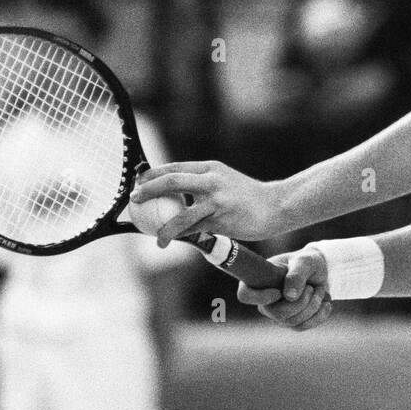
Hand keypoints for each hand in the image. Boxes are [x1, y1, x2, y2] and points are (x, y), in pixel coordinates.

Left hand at [131, 161, 284, 245]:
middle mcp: (212, 181)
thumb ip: (203, 183)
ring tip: (157, 238)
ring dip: (163, 228)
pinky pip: (195, 231)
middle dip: (147, 191)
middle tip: (134, 200)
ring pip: (180, 215)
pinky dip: (183, 237)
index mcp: (210, 168)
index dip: (152, 175)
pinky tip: (177, 242)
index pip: (174, 167)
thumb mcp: (224, 180)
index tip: (138, 184)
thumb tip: (173, 191)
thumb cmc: (248, 196)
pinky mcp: (221, 221)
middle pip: (171, 182)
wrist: (276, 206)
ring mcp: (216, 201)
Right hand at [236, 246, 332, 330]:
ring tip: (318, 289)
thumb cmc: (308, 262)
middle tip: (311, 287)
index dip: (260, 297)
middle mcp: (265, 301)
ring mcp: (277, 314)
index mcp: (260, 281)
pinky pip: (303, 326)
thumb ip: (297, 274)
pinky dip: (319, 314)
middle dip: (301, 301)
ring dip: (313, 304)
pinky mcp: (292, 322)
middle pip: (276, 313)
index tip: (279, 292)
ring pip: (292, 321)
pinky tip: (325, 303)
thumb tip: (289, 296)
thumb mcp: (305, 261)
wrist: (323, 271)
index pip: (245, 295)